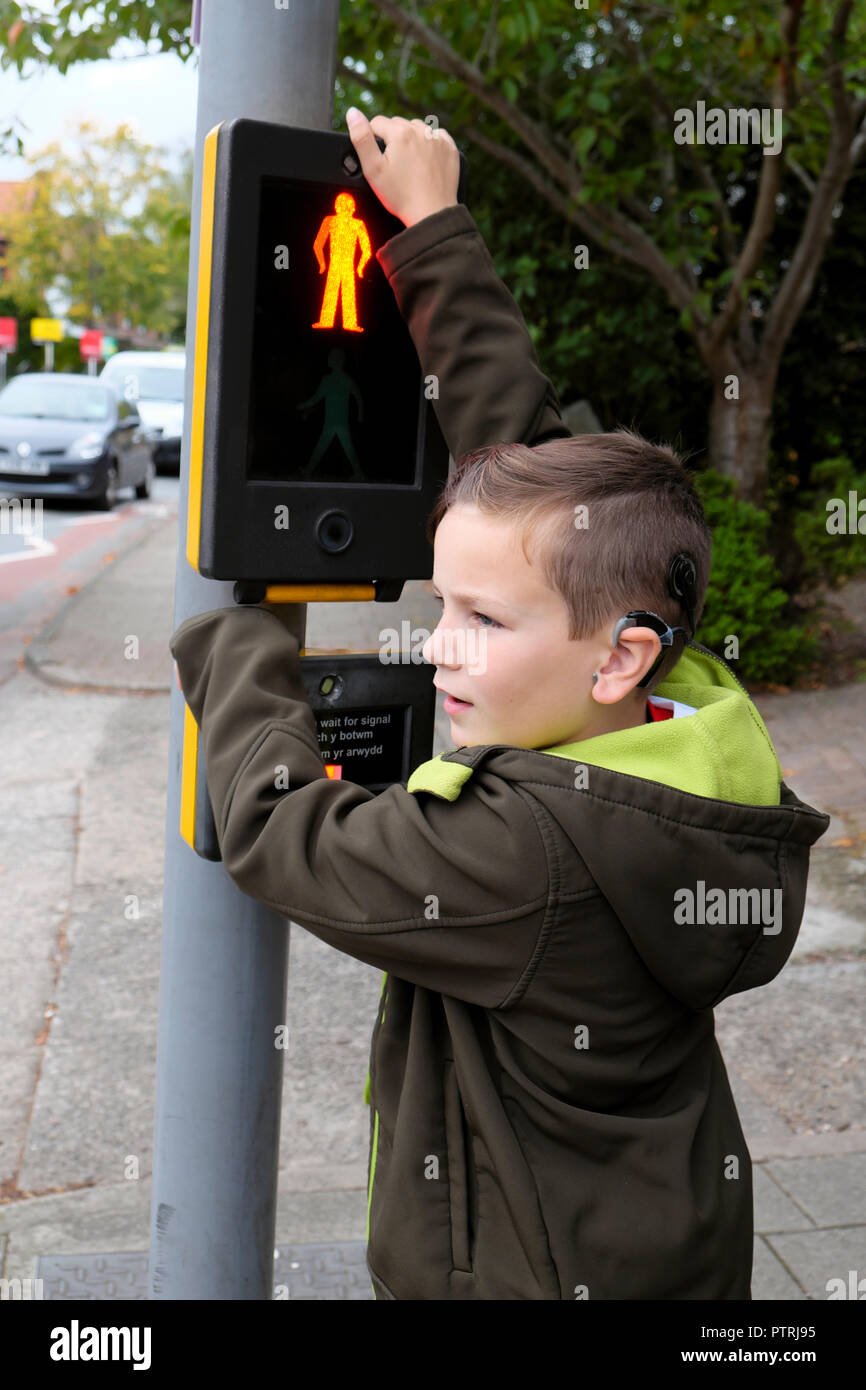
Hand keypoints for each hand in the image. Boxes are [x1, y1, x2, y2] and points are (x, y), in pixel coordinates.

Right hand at [345, 109, 459, 227]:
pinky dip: (429, 144)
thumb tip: (353, 113)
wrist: (430, 214)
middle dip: (392, 139)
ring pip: (417, 128)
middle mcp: (421, 130)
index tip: (378, 158)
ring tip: (408, 163)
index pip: (377, 122)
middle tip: (393, 164)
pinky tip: (424, 160)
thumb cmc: (401, 196)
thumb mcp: (373, 169)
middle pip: (397, 124)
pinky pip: (436, 136)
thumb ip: (361, 138)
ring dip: (410, 139)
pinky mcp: (450, 148)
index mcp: (400, 133)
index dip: (373, 139)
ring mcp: (437, 139)